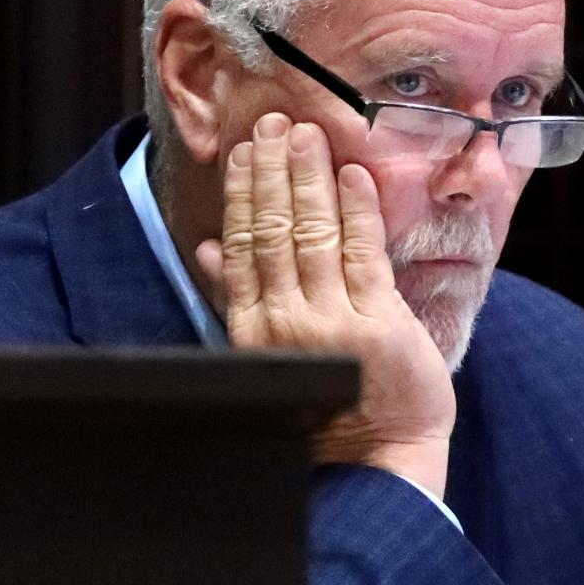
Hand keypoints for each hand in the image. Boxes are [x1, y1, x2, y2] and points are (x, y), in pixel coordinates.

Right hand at [196, 112, 455, 497]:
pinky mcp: (378, 323)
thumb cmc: (325, 405)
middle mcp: (286, 321)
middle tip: (272, 123)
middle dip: (273, 172)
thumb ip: (236, 298)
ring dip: (307, 178)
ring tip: (304, 134)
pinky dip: (356, 209)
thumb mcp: (266, 353)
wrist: (377, 461)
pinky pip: (363, 254)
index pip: (242, 244)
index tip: (245, 152)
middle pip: (274, 230)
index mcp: (254, 328)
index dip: (244, 193)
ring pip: (312, 234)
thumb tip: (205, 247)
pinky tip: (351, 173)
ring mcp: (332, 321)